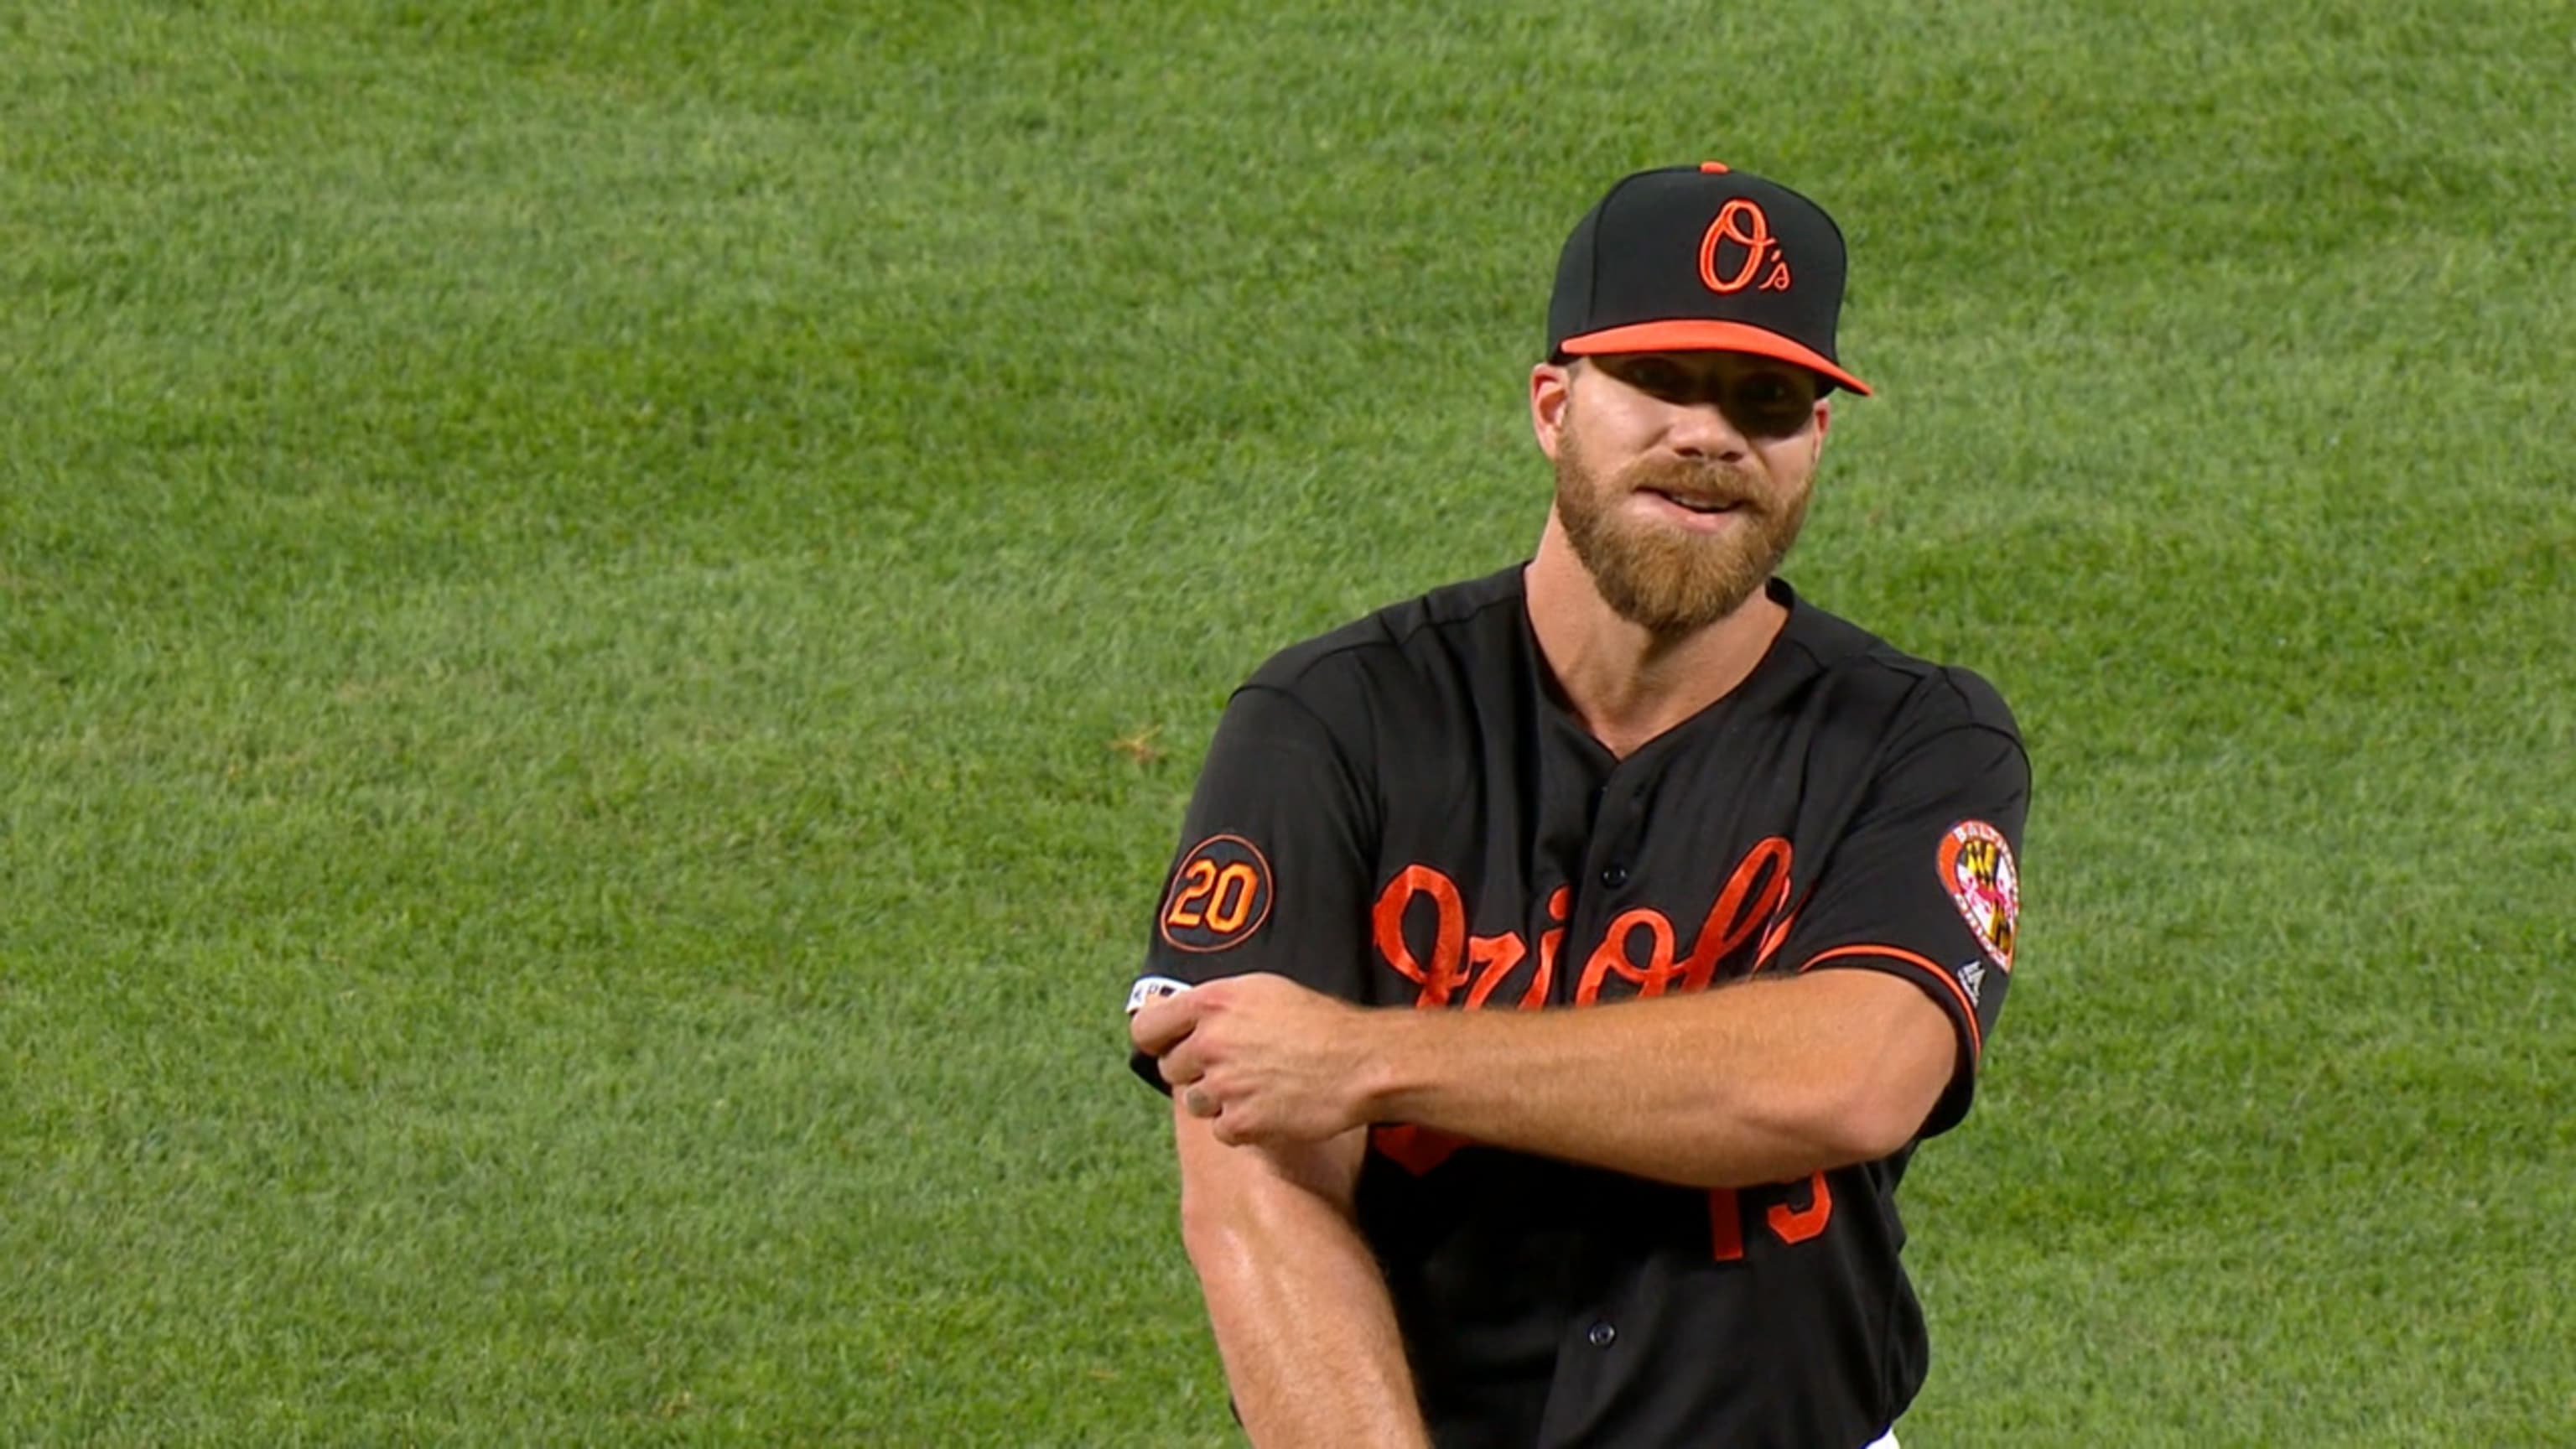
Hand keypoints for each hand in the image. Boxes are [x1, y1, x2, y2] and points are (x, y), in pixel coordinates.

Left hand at [1128, 974, 1377, 1146]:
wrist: (1361, 1062)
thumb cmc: (1321, 1022)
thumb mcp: (1263, 990)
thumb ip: (1216, 1003)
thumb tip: (1181, 1011)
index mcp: (1212, 1003)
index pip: (1147, 1028)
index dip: (1156, 1039)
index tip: (1168, 1044)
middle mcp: (1210, 1043)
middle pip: (1171, 1069)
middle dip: (1195, 1070)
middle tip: (1231, 1066)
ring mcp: (1224, 1086)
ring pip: (1194, 1102)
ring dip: (1218, 1099)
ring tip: (1256, 1086)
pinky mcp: (1241, 1122)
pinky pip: (1221, 1131)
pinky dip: (1241, 1125)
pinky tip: (1268, 1107)